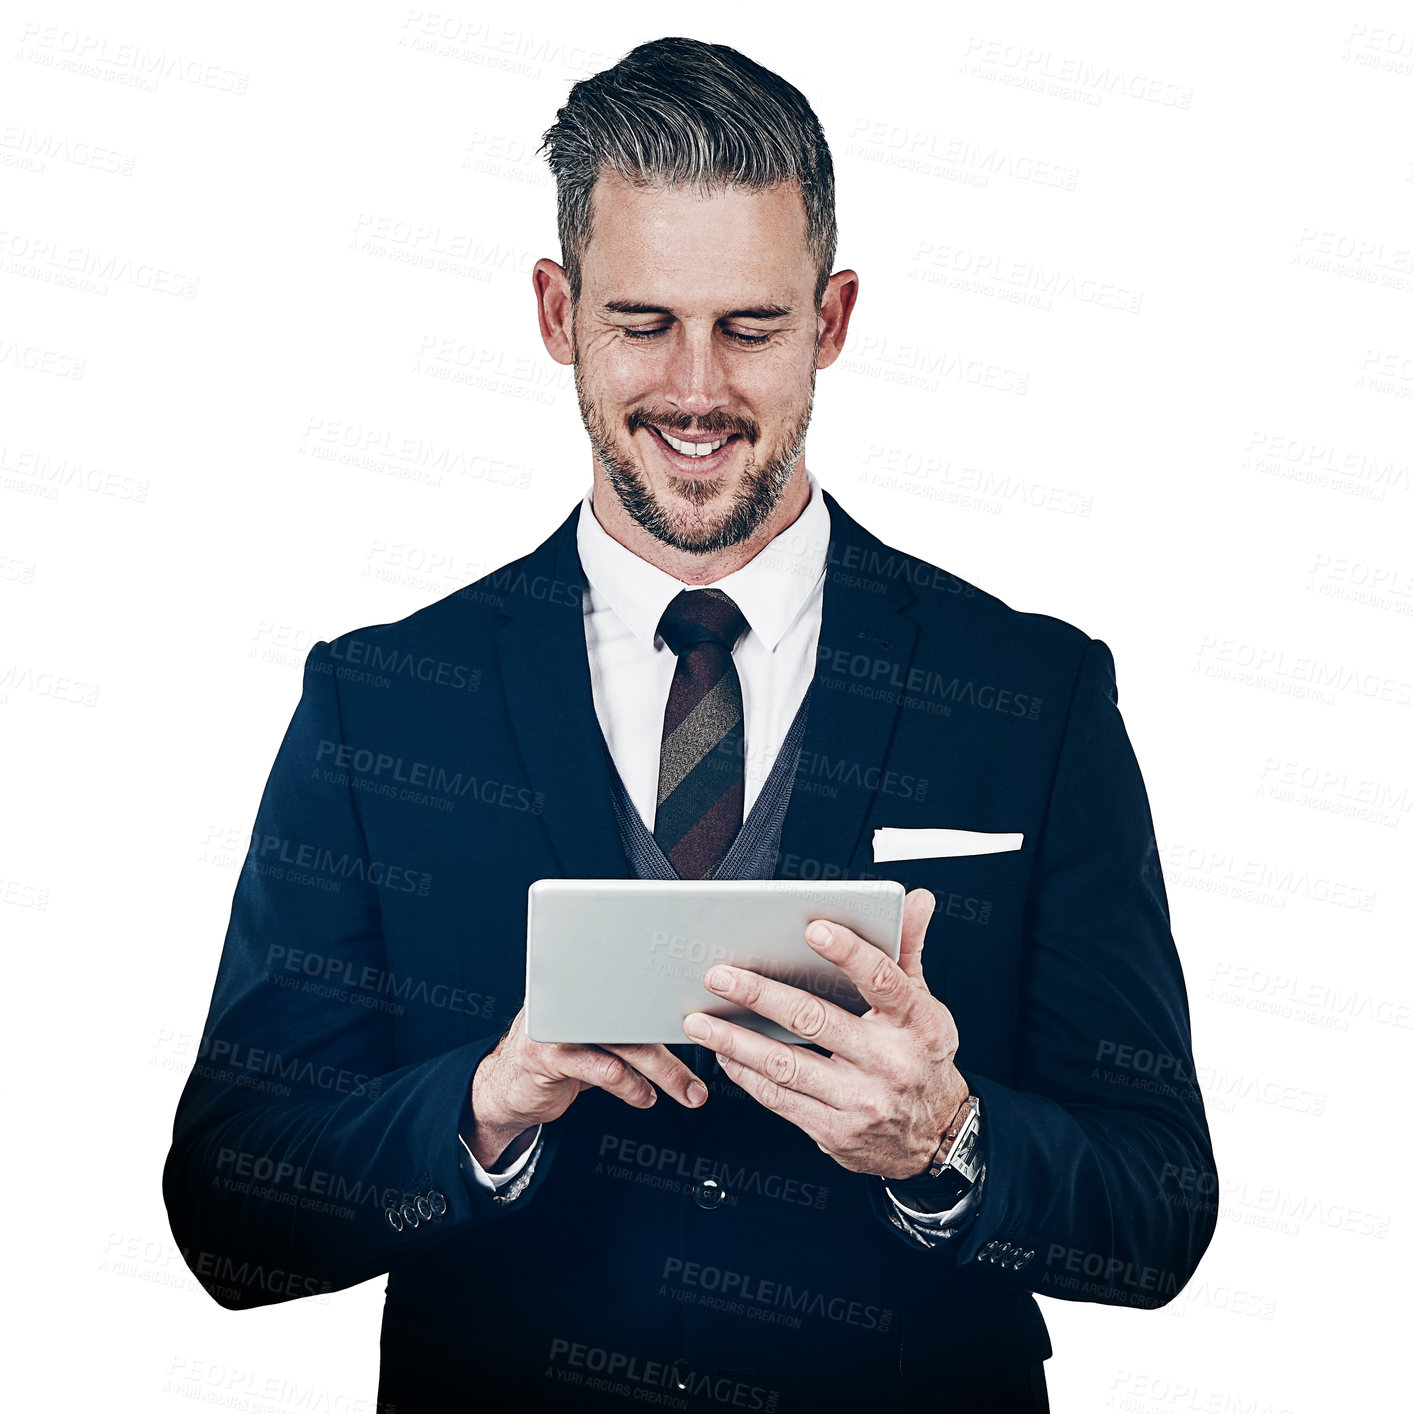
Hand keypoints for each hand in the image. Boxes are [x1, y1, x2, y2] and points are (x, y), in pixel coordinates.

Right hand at [468, 1007, 708, 1166]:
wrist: (505, 1088)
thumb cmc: (560, 1059)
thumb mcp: (595, 1036)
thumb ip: (627, 1024)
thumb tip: (692, 1023)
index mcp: (587, 980)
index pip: (639, 983)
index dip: (674, 1000)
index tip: (707, 1020)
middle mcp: (571, 994)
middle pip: (638, 1015)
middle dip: (676, 1050)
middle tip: (701, 1079)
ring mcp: (557, 1022)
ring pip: (626, 1044)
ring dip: (664, 1073)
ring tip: (685, 1092)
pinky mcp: (548, 1053)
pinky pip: (604, 1069)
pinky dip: (631, 1087)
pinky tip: (644, 1097)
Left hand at [681, 888, 968, 1179]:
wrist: (934, 1136)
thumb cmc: (920, 1056)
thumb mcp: (925, 1003)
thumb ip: (907, 949)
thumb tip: (916, 900)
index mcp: (916, 1022)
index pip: (881, 979)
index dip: (848, 952)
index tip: (812, 928)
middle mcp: (890, 1062)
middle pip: (815, 1020)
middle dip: (759, 995)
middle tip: (718, 976)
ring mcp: (861, 1100)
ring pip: (786, 1065)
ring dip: (735, 1042)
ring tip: (700, 1022)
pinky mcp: (836, 1130)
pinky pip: (781, 1099)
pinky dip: (747, 1075)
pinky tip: (726, 1055)